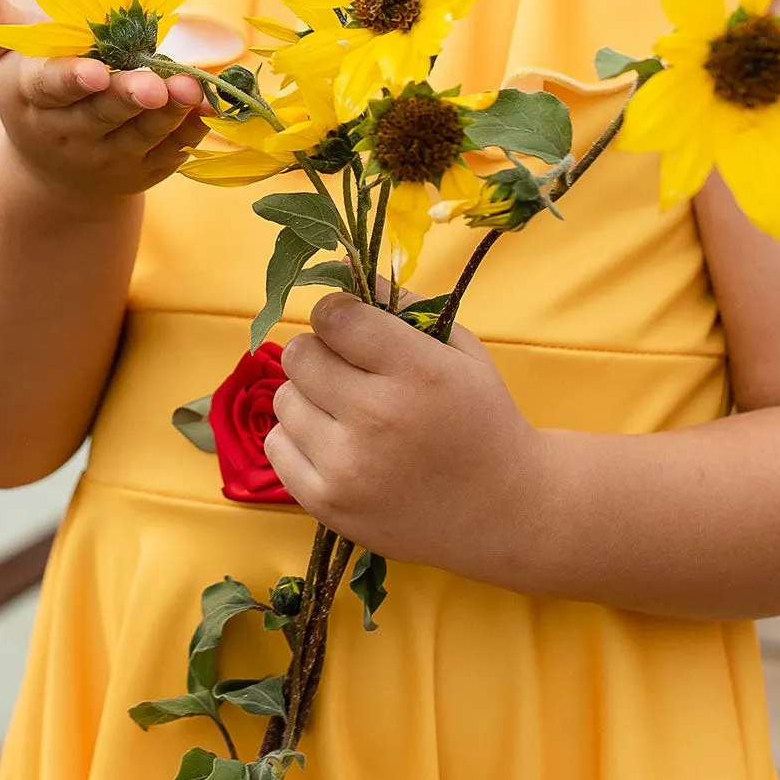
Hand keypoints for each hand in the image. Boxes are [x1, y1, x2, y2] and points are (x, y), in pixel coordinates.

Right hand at [0, 0, 208, 213]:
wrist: (55, 179)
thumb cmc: (30, 95)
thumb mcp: (2, 56)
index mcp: (32, 98)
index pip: (50, 87)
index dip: (71, 79)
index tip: (93, 70)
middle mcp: (68, 132)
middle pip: (102, 112)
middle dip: (129, 97)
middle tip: (157, 83)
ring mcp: (108, 156)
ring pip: (140, 133)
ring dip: (168, 113)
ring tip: (192, 88)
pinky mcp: (143, 170)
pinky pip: (170, 152)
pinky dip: (190, 131)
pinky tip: (209, 107)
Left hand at [266, 293, 553, 583]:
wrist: (502, 511)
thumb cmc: (482, 420)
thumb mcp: (461, 351)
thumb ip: (404, 305)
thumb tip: (343, 269)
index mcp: (416, 371)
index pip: (334, 317)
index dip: (338, 314)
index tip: (350, 325)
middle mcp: (377, 417)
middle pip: (300, 354)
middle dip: (321, 352)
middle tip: (348, 369)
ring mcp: (348, 466)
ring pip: (284, 399)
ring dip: (309, 396)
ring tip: (346, 410)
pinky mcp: (328, 503)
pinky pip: (276, 446)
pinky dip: (298, 438)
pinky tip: (334, 442)